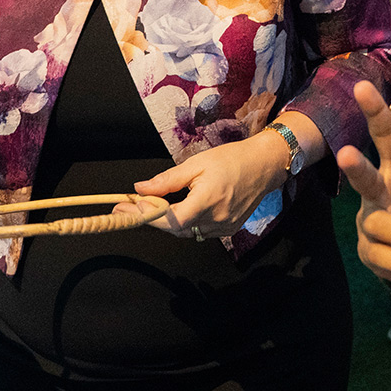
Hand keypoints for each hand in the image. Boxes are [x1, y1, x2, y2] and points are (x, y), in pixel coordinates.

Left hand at [130, 131, 289, 239]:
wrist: (264, 165)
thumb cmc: (232, 159)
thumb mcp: (196, 164)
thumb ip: (167, 180)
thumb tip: (140, 189)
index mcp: (207, 200)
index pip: (170, 220)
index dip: (147, 216)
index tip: (126, 208)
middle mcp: (216, 218)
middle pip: (175, 228)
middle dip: (154, 217)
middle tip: (134, 205)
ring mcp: (224, 227)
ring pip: (187, 231)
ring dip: (172, 219)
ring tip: (160, 203)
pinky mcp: (229, 229)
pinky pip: (201, 230)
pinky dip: (190, 221)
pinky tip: (187, 206)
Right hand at [336, 80, 390, 283]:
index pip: (385, 136)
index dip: (374, 111)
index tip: (361, 85)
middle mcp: (379, 190)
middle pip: (364, 178)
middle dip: (355, 166)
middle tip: (347, 153)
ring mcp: (371, 221)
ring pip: (379, 227)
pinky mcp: (370, 252)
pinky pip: (382, 259)